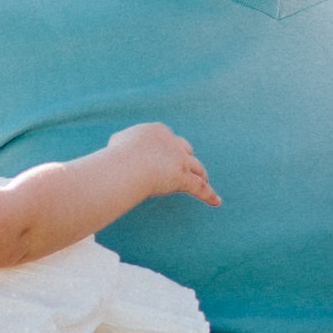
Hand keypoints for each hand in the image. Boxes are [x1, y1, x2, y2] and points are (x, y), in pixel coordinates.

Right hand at [105, 123, 220, 208]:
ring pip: (196, 167)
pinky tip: (216, 201)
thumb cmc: (117, 156)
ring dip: (201, 174)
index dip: (170, 149)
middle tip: (187, 167)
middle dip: (187, 158)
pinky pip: (199, 187)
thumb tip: (117, 146)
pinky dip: (208, 194)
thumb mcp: (118, 142)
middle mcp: (172, 142)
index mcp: (158, 131)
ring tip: (204, 180)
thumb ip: (122, 143)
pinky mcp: (183, 177)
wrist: (126, 164)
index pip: (168, 139)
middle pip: (186, 150)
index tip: (168, 156)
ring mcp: (180, 160)